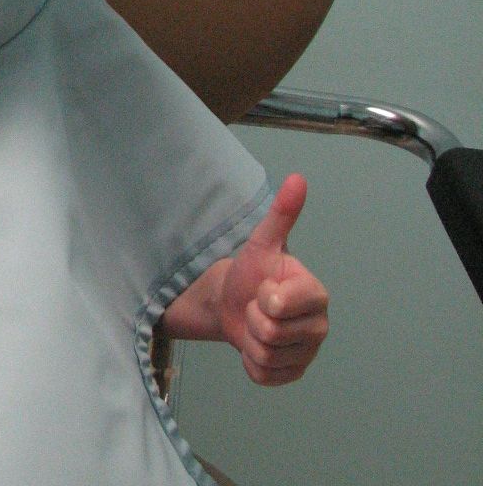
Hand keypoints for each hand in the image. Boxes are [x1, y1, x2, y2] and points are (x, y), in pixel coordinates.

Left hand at [220, 173, 329, 384]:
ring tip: (255, 322)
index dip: (263, 297)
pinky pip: (264, 375)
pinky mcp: (293, 374)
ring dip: (249, 339)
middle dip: (253, 317)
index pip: (279, 305)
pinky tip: (255, 345)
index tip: (265, 287)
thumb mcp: (262, 242)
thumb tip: (297, 178)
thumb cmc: (251, 272)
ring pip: (266, 355)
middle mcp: (319, 326)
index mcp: (316, 295)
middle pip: (271, 333)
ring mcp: (308, 353)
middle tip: (257, 305)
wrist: (233, 303)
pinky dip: (250, 362)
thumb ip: (282, 214)